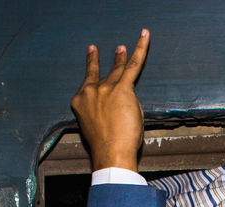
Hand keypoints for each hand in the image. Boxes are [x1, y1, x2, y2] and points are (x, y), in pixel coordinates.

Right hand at [70, 29, 150, 171]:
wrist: (110, 152)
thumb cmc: (105, 147)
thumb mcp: (96, 126)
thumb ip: (104, 111)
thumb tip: (118, 106)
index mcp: (80, 103)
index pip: (87, 89)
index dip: (90, 85)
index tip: (88, 79)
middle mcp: (90, 92)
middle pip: (97, 74)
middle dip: (96, 61)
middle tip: (94, 50)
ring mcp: (106, 88)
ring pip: (117, 68)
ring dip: (120, 57)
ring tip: (121, 48)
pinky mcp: (123, 88)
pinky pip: (134, 64)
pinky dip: (140, 48)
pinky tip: (144, 35)